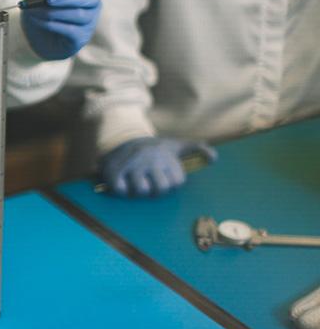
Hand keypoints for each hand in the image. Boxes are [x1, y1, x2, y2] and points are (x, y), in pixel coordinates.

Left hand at [21, 0, 106, 59]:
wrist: (36, 33)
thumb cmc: (41, 6)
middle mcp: (93, 4)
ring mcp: (89, 22)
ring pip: (79, 14)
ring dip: (54, 11)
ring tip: (35, 11)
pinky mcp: (81, 38)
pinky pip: (71, 30)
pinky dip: (52, 24)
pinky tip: (39, 21)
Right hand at [100, 137, 217, 196]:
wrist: (122, 138)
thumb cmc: (153, 148)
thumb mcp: (175, 145)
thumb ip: (197, 149)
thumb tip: (214, 157)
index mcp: (165, 155)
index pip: (176, 182)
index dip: (170, 182)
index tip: (163, 173)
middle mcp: (149, 159)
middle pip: (160, 188)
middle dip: (155, 189)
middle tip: (149, 180)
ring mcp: (131, 164)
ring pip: (141, 190)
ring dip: (138, 190)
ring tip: (136, 181)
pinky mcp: (113, 170)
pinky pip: (120, 189)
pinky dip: (120, 189)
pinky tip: (122, 181)